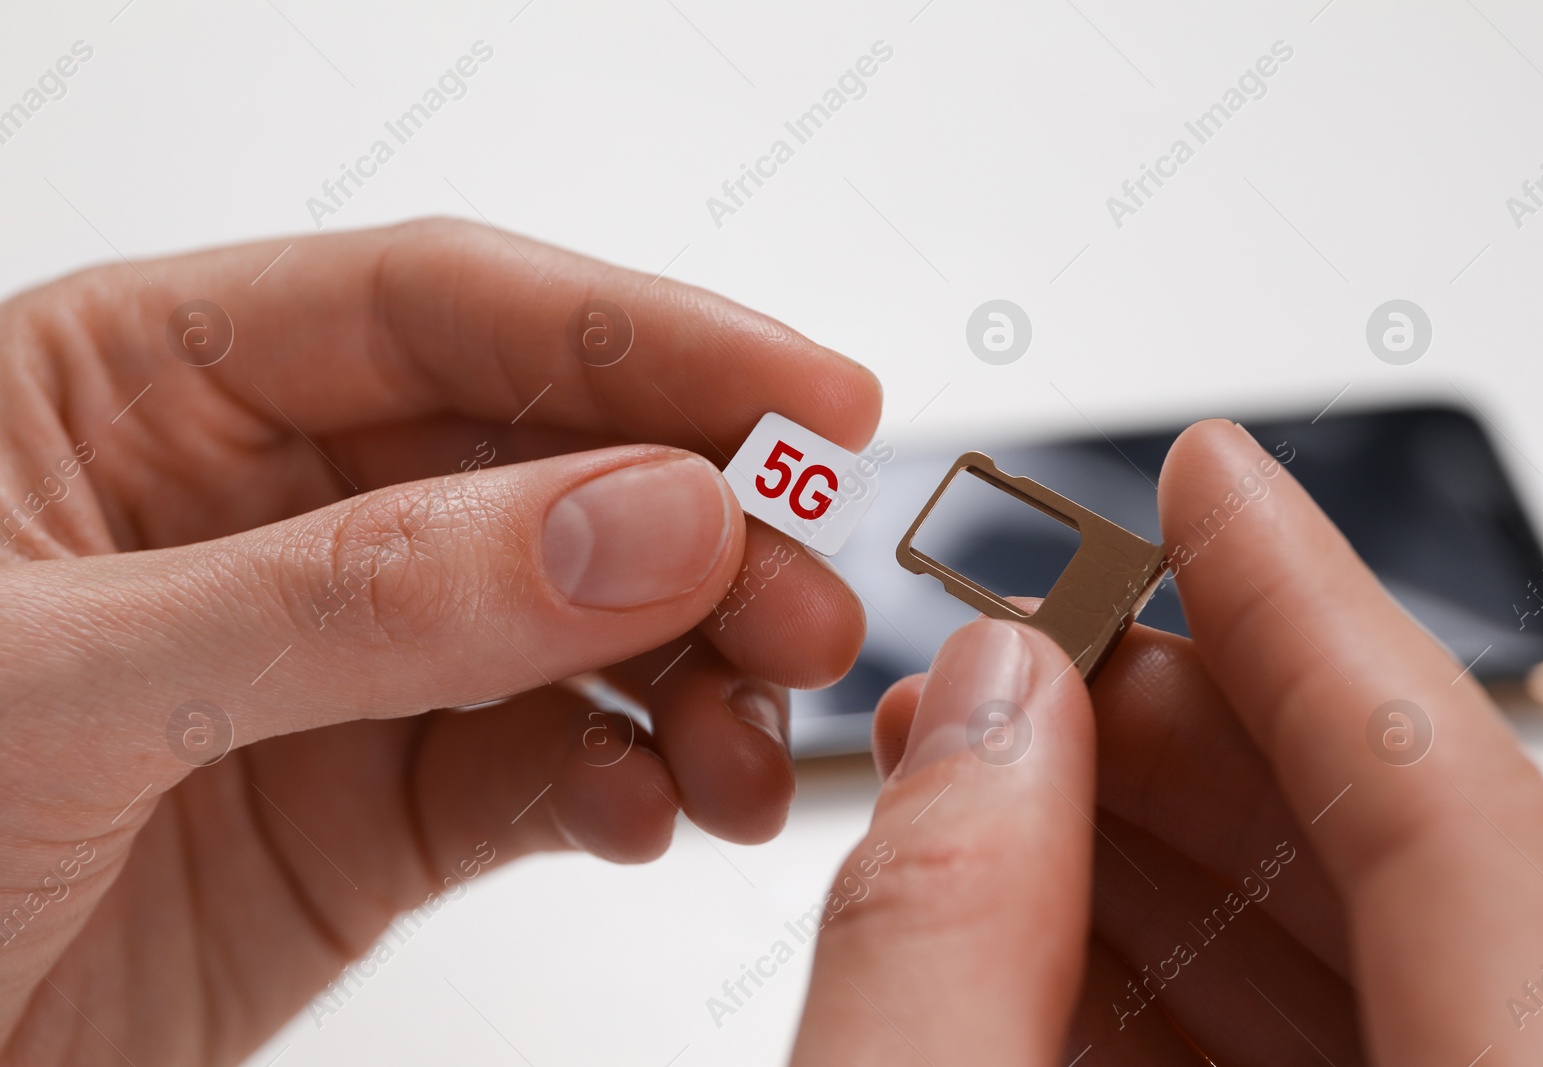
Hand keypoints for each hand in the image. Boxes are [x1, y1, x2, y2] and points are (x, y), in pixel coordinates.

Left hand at [0, 219, 879, 1064]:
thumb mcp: (59, 678)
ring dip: (695, 674)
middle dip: (701, 528)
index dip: (647, 336)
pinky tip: (662, 807)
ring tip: (756, 742)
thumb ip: (364, 592)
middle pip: (546, 466)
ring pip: (576, 626)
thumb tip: (640, 518)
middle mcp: (265, 514)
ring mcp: (333, 666)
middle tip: (809, 602)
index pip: (446, 310)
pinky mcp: (369, 812)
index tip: (809, 394)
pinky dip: (630, 786)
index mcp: (147, 392)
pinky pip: (545, 770)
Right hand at [792, 419, 1542, 1064]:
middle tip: (1039, 664)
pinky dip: (1163, 982)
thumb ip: (938, 942)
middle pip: (1420, 884)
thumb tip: (984, 711)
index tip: (1213, 483)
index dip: (1317, 622)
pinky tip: (1032, 924)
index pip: (1467, 832)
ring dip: (1163, 858)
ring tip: (994, 782)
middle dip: (1200, 739)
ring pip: (1366, 976)